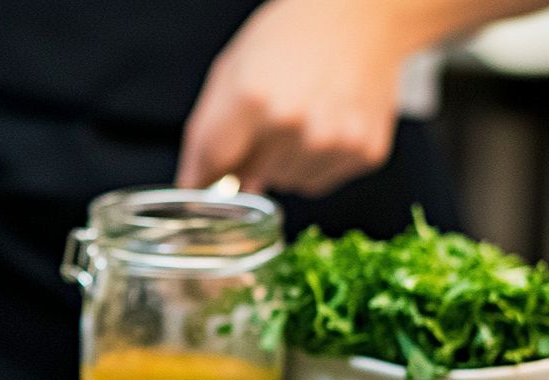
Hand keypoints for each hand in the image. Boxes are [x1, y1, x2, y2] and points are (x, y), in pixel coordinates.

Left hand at [176, 0, 408, 197]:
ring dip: (284, 162)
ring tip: (301, 118)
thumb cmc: (291, 37)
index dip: (208, 172)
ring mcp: (332, 140)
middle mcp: (293, 123)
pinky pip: (317, 181)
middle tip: (271, 119)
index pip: (213, 168)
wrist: (360, 16)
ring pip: (285, 182)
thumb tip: (194, 185)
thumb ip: (206, 134)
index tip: (209, 172)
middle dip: (251, 158)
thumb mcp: (230, 72)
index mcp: (253, 98)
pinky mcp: (363, 152)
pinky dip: (315, 162)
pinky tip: (325, 125)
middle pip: (250, 179)